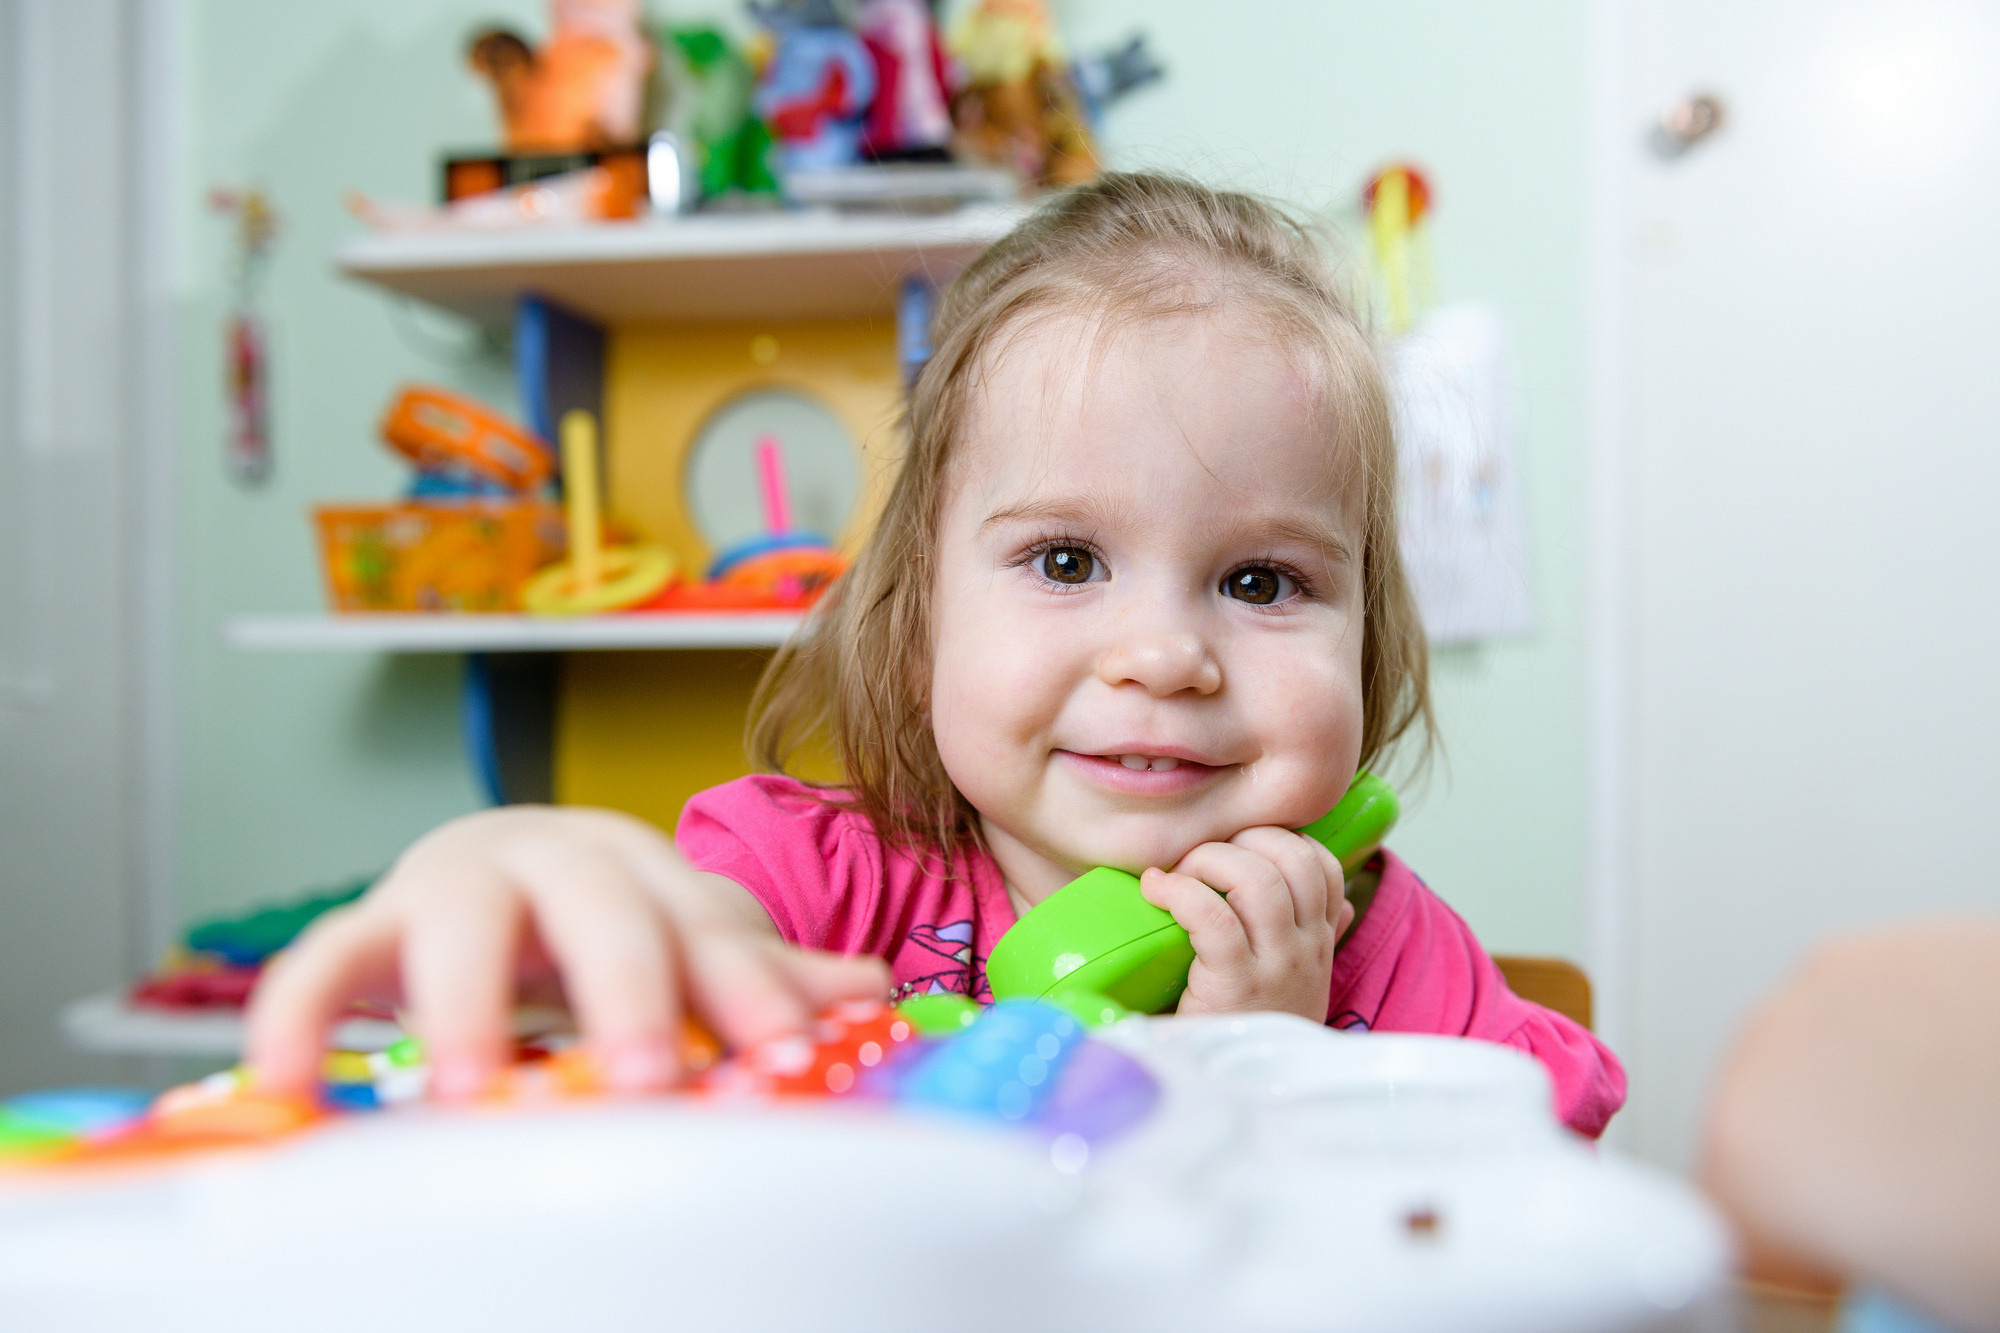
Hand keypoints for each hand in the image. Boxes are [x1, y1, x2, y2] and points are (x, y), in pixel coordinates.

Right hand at [245, 806, 887, 1098]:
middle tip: (645, 1077)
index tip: (785, 1055)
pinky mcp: (368, 926)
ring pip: (460, 924)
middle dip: (625, 989)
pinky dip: (300, 1016)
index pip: (710, 926)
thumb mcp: (685, 938)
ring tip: (470, 1092)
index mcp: (649, 869)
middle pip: (599, 909)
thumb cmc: (609, 919)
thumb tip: (872, 988)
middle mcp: (556, 861)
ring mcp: (456, 886)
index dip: (749, 988)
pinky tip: (294, 1087)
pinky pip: (322, 963)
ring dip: (464, 1003)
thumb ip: (760, 972)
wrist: (498, 864)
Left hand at [1137, 826, 1354, 1020]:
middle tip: (1197, 862)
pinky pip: (1214, 916)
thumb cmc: (1252, 1033)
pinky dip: (1180, 891)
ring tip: (1176, 877)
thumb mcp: (1298, 985)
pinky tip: (1157, 892)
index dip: (1277, 840)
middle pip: (1292, 857)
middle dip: (1240, 840)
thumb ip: (1318, 943)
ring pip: (1257, 878)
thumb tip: (1342, 904)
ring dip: (1208, 860)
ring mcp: (1275, 967)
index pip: (1323, 865)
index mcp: (1318, 942)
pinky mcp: (1234, 986)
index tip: (1235, 851)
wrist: (1236, 1098)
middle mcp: (1305, 949)